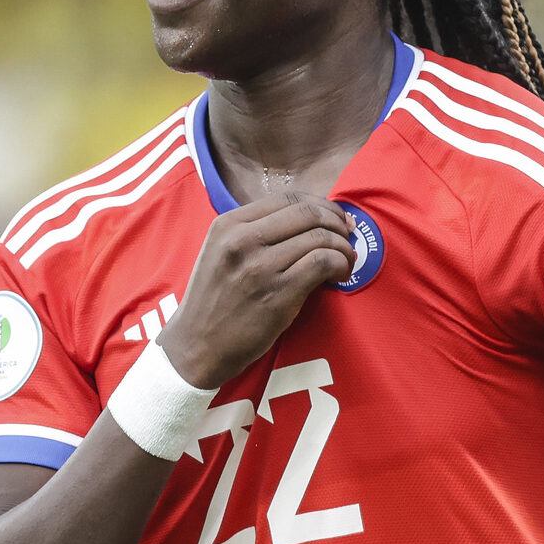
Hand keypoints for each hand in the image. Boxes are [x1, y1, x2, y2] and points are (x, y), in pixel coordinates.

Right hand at [156, 191, 355, 388]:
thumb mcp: (220, 253)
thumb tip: (307, 219)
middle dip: (337, 222)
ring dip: (343, 247)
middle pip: (308, 213)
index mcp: (229, 224)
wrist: (196, 346)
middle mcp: (243, 240)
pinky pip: (322, 263)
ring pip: (320, 237)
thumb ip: (254, 233)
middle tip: (347, 236)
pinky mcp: (278, 293)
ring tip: (345, 260)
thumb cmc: (214, 302)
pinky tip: (340, 275)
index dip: (320, 204)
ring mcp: (260, 266)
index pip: (288, 197)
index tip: (334, 217)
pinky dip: (340, 265)